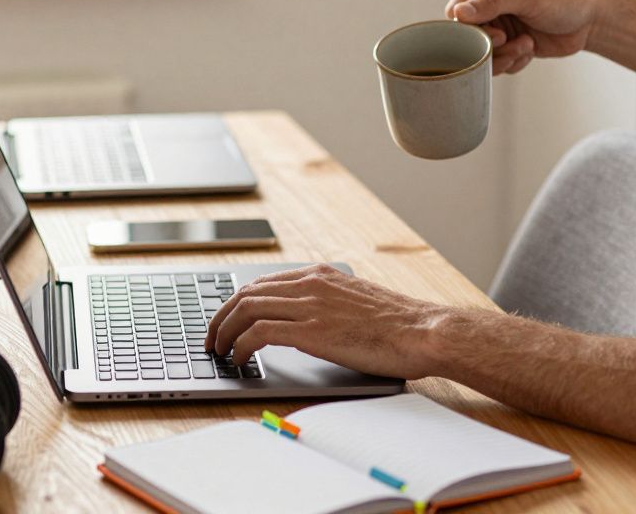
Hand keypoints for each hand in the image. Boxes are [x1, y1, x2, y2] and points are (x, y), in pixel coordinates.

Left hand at [203, 264, 447, 379]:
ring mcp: (310, 305)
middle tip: (212, 337)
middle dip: (221, 316)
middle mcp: (310, 284)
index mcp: (321, 274)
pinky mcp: (311, 330)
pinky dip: (241, 345)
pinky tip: (240, 359)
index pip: (263, 282)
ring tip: (219, 351)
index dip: (237, 302)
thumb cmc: (401, 326)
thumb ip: (330, 304)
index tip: (226, 318)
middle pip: (246, 292)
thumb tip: (311, 323)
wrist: (423, 331)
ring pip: (246, 309)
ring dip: (224, 331)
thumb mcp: (358, 303)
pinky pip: (259, 333)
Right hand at [443, 0, 612, 74]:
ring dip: (504, 56)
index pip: (455, 11)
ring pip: (480, 53)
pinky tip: (529, 49)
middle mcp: (486, 3)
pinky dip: (512, 61)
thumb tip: (458, 13)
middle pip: (466, 37)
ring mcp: (496, 23)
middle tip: (513, 41)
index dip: (470, 29)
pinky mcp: (507, 43)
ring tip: (526, 46)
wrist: (590, 20)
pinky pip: (496, 62)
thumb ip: (492, 3)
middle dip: (491, 46)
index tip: (497, 32)